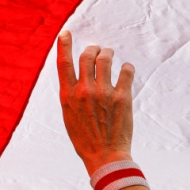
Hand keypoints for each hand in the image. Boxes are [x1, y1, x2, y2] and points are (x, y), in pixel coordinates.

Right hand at [56, 31, 134, 173]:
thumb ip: (71, 94)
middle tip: (97, 51)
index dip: (63, 44)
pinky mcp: (123, 97)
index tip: (65, 33)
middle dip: (93, 49)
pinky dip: (126, 67)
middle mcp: (84, 91)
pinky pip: (126, 71)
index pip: (63, 63)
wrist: (104, 156)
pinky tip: (125, 70)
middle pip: (87, 56)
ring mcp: (104, 93)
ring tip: (109, 56)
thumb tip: (76, 75)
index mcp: (67, 95)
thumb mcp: (68, 115)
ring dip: (108, 54)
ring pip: (106, 59)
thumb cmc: (84, 138)